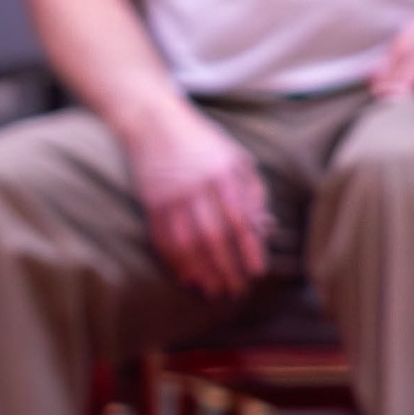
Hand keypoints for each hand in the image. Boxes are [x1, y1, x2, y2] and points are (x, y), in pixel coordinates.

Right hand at [128, 104, 271, 297]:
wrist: (154, 123)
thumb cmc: (204, 143)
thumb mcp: (236, 158)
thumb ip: (252, 192)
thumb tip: (262, 229)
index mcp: (223, 174)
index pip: (239, 220)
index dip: (249, 249)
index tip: (257, 272)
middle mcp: (196, 187)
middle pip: (214, 237)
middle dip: (226, 268)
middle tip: (237, 291)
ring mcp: (170, 196)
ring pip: (187, 243)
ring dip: (201, 271)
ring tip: (213, 290)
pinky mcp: (151, 203)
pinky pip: (163, 239)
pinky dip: (175, 262)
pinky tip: (187, 277)